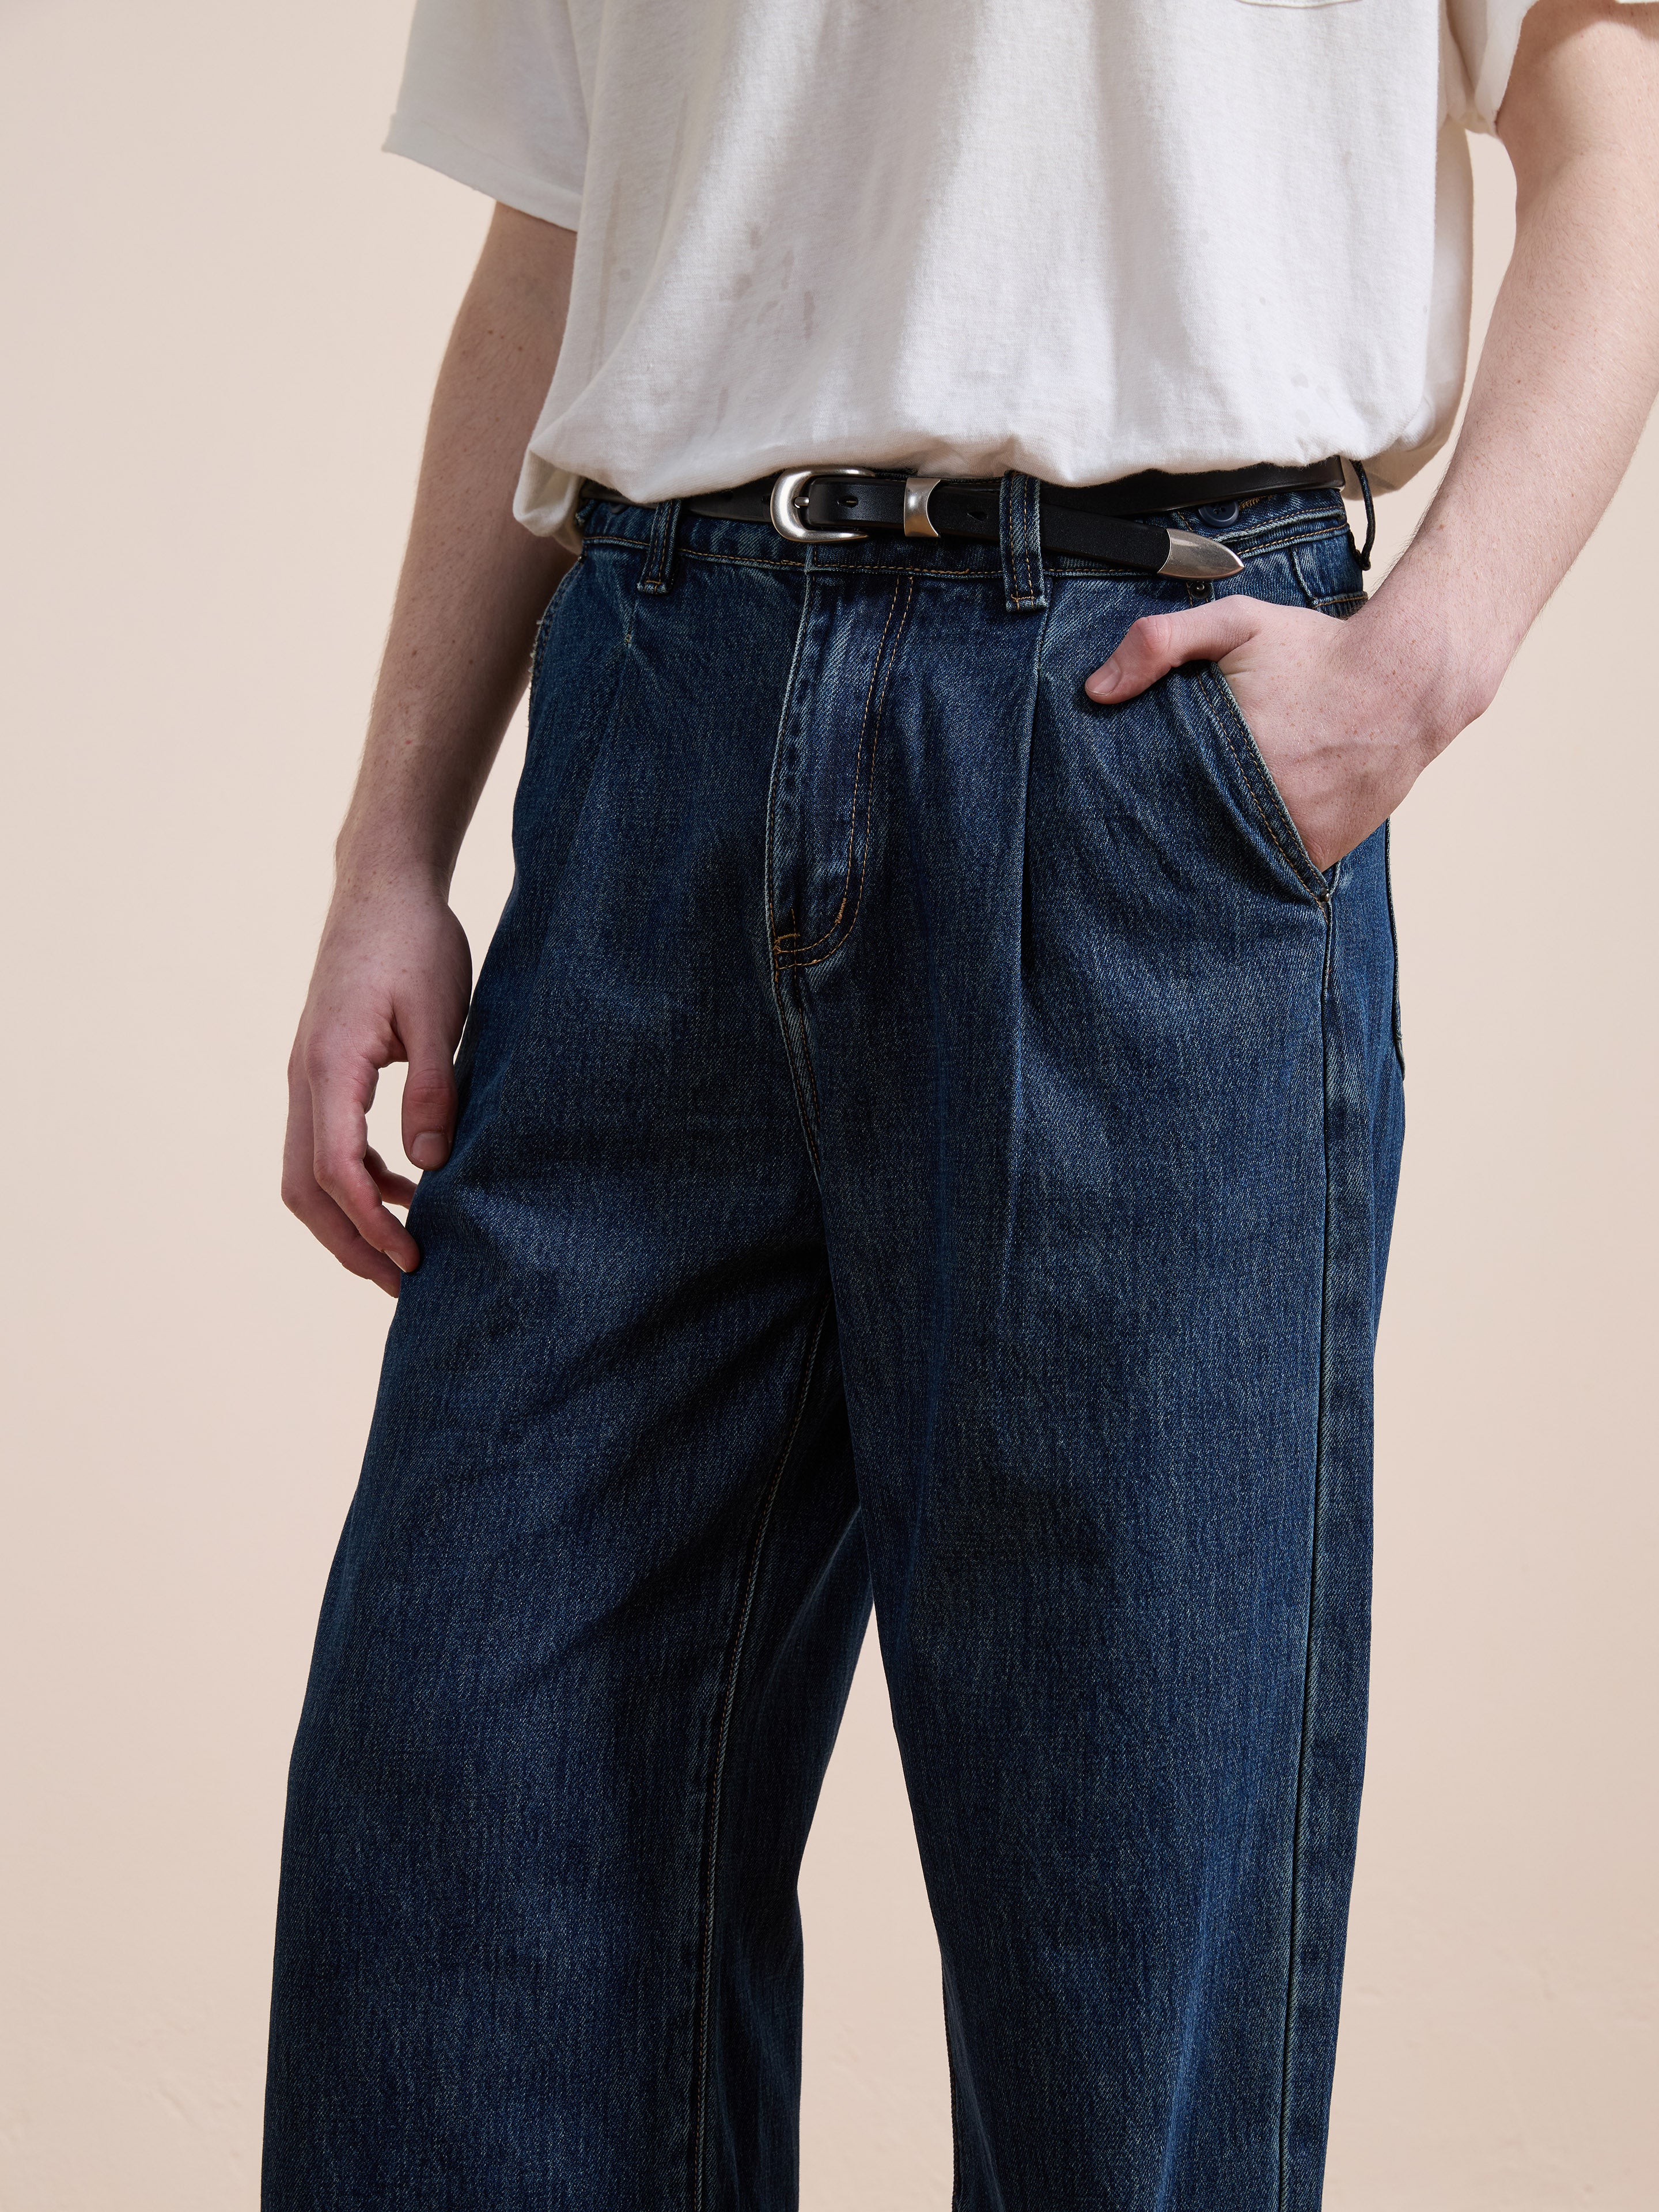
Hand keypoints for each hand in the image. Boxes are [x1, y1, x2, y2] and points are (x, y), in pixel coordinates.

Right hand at [282, 880, 471, 1295]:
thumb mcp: (440, 1013)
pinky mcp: (322, 1070)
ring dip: (348, 1218)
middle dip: (348, 1243)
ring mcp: (306, 1074)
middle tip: (402, 1283)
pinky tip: (406, 1187)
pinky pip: (324, 1142)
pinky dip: (357, 1179)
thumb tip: (431, 1167)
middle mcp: (304, 1077)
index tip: (413, 1261)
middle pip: (305, 1188)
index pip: (335, 1170)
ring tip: (404, 1252)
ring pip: (306, 1171)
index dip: (370, 1225)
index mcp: (329, 1066)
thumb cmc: (416, 941)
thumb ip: (433, 1089)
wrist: (383, 888)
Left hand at [1085, 597, 1444, 871]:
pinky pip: (1266, 869)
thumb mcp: (1237, 623)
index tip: (1109, 809)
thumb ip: (1161, 642)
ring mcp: (1294, 837)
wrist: (1412, 680)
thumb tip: (1096, 691)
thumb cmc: (1319, 651)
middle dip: (1160, 834)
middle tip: (1133, 835)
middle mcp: (1263, 806)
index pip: (1152, 801)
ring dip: (1203, 851)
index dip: (1129, 804)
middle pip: (1184, 839)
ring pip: (1224, 861)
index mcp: (1230, 755)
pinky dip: (1248, 859)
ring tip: (1183, 839)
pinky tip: (1233, 838)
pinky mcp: (1320, 853)